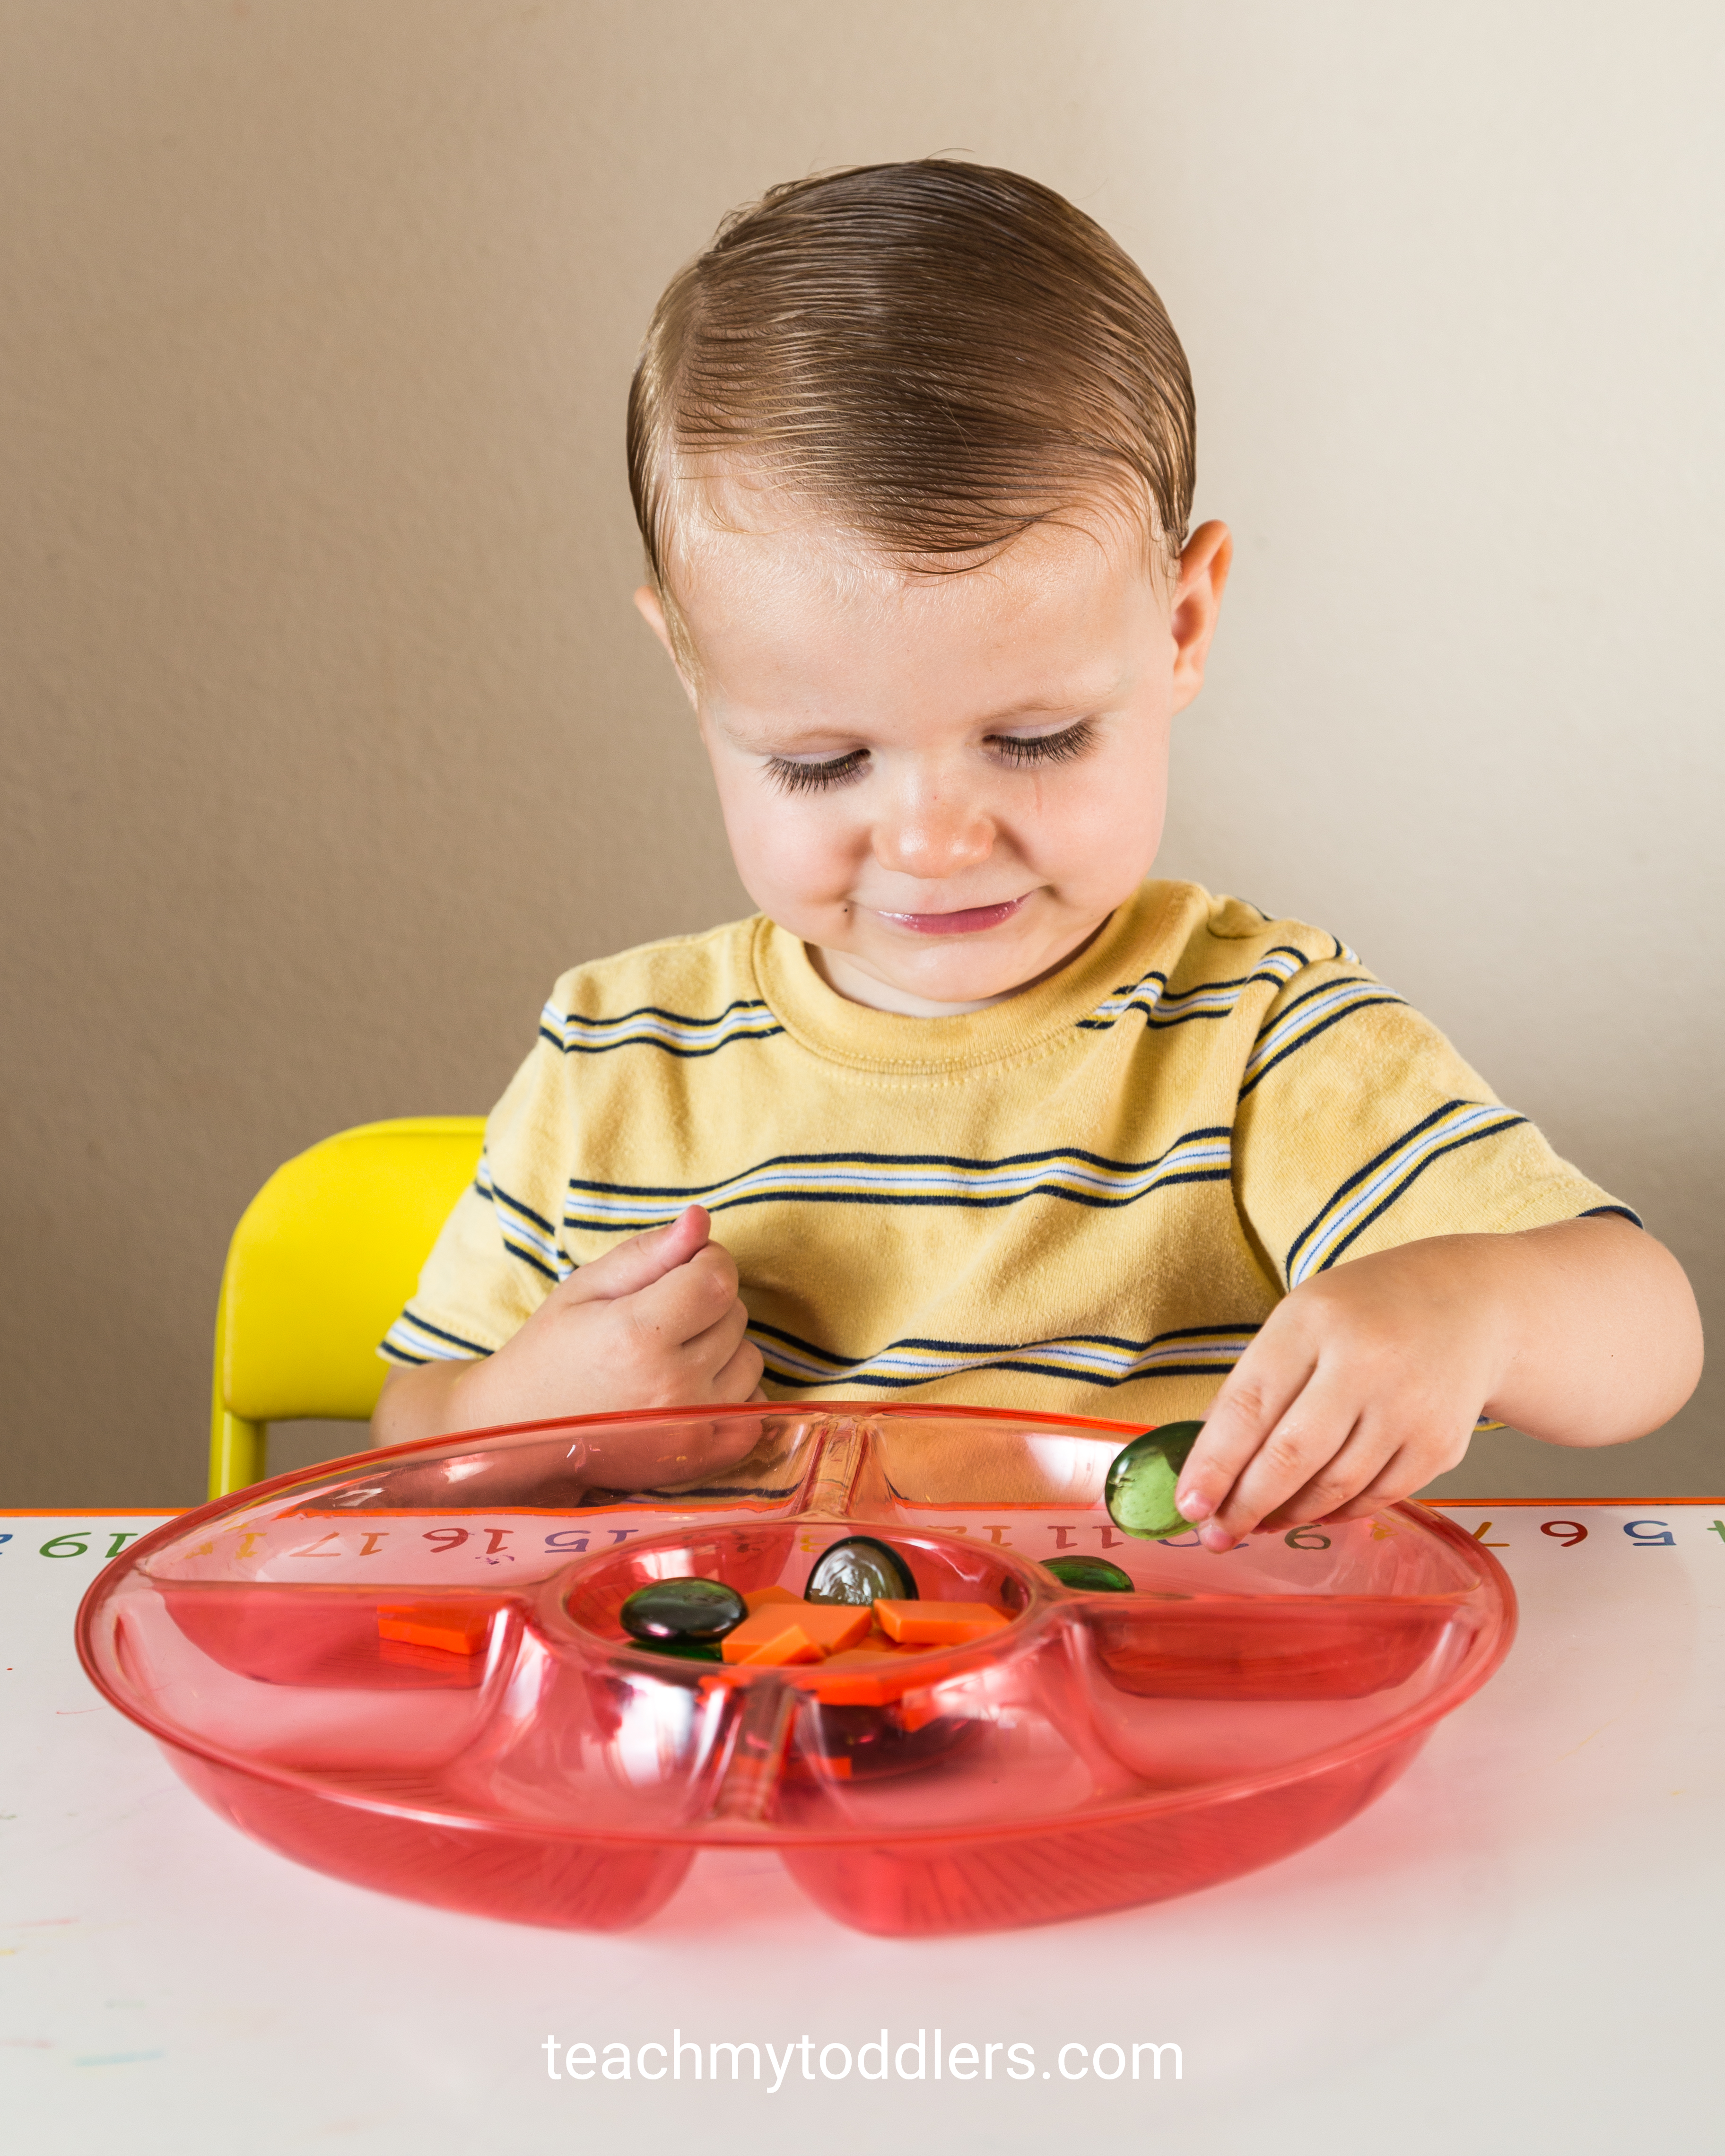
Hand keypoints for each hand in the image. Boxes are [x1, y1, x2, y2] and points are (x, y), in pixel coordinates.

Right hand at [373, 1206, 764, 1449]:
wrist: (521, 1433)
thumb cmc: (550, 1351)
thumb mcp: (586, 1288)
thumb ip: (649, 1252)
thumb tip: (701, 1219)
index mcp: (638, 1334)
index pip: (718, 1277)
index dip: (706, 1260)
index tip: (681, 1267)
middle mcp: (672, 1384)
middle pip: (735, 1315)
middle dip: (707, 1303)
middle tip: (660, 1318)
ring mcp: (692, 1426)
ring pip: (750, 1359)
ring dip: (722, 1348)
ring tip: (671, 1355)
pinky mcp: (703, 1458)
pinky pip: (755, 1410)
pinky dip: (735, 1393)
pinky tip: (696, 1389)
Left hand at [1171, 1217, 1700, 1548]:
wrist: (1471, 1304)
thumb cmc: (1365, 1312)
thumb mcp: (1301, 1320)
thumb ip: (1257, 1384)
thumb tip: (1208, 1463)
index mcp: (1314, 1321)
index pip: (1250, 1405)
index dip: (1213, 1463)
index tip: (1187, 1504)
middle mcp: (1366, 1363)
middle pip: (1291, 1456)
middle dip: (1244, 1505)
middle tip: (1214, 1534)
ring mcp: (1410, 1407)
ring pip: (1333, 1488)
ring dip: (1286, 1515)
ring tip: (1256, 1523)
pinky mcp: (1441, 1445)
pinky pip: (1375, 1498)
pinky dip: (1335, 1512)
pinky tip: (1310, 1512)